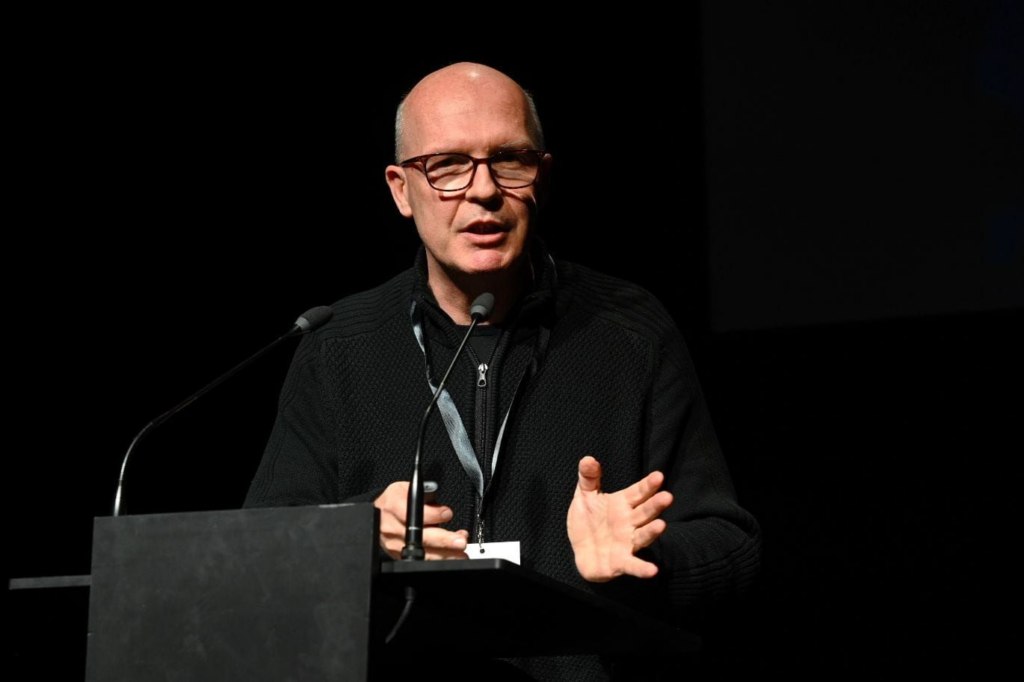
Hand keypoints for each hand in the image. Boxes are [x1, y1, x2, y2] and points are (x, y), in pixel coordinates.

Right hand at [374, 481, 469, 559]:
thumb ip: (424, 495)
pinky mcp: (397, 555)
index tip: (447, 514)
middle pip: (420, 537)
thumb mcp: (405, 488)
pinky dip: (436, 558)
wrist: (376, 514)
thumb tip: (443, 509)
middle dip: (443, 541)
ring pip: (422, 553)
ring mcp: (394, 544)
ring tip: (461, 553)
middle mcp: (392, 527)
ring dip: (444, 554)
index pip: (414, 513)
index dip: (433, 515)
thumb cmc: (393, 500)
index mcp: (394, 506)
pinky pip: (419, 560)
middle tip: (460, 541)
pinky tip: (450, 556)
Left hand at [566, 456, 672, 581]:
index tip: (658, 476)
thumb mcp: (584, 496)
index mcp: (622, 504)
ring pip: (643, 535)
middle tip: (667, 496)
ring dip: (652, 531)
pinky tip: (652, 570)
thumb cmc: (588, 522)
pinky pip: (633, 565)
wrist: (581, 552)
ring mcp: (627, 542)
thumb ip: (589, 478)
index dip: (648, 485)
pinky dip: (642, 568)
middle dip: (655, 505)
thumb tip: (588, 458)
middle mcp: (629, 522)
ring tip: (661, 525)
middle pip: (645, 512)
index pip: (638, 492)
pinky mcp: (621, 562)